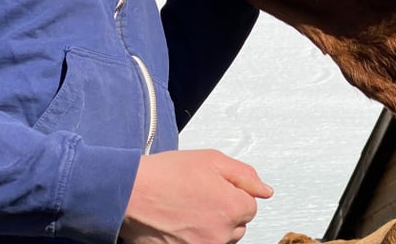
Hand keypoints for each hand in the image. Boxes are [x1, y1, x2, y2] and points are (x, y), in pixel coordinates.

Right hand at [119, 149, 273, 243]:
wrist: (130, 193)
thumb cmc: (167, 174)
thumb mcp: (212, 160)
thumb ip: (245, 176)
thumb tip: (265, 191)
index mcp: (232, 208)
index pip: (250, 206)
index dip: (232, 193)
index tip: (214, 186)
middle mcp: (221, 234)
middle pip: (237, 226)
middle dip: (225, 212)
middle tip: (199, 196)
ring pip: (220, 238)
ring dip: (211, 226)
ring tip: (187, 209)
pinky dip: (194, 237)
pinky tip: (180, 223)